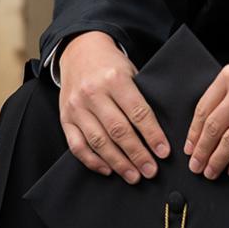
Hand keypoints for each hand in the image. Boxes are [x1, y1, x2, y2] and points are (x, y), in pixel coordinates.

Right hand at [57, 31, 169, 182]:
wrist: (79, 51)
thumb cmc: (110, 65)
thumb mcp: (130, 71)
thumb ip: (141, 97)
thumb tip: (160, 132)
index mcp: (115, 79)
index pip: (137, 112)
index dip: (152, 135)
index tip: (164, 152)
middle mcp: (93, 93)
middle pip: (118, 130)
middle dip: (137, 154)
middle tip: (151, 171)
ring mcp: (76, 106)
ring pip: (98, 141)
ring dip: (118, 162)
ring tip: (134, 176)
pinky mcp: (65, 117)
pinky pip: (77, 145)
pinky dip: (92, 161)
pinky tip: (108, 170)